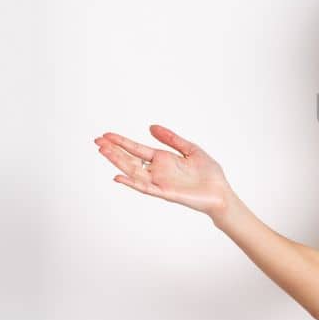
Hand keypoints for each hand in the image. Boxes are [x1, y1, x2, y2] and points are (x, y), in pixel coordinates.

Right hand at [95, 124, 235, 217]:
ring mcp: (159, 182)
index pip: (137, 149)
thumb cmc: (209, 174)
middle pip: (130, 159)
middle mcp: (157, 171)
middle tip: (97, 141)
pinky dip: (131, 183)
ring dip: (117, 162)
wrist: (221, 192)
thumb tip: (151, 127)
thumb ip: (171, 139)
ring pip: (133, 171)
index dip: (122, 142)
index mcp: (163, 159)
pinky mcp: (165, 193)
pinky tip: (118, 177)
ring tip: (103, 151)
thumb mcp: (190, 149)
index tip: (106, 134)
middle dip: (114, 150)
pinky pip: (144, 188)